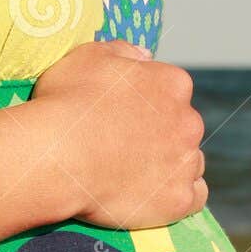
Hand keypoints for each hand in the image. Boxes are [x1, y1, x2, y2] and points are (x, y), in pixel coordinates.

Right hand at [31, 41, 206, 230]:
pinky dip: (178, 196)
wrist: (56, 156)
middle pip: (183, 128)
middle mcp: (189, 121)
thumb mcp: (88, 56)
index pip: (171, 92)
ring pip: (191, 163)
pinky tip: (158, 196)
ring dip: (173, 165)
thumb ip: (123, 51)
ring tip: (140, 174)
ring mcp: (186, 163)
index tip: (125, 116)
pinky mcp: (178, 200)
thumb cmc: (67, 103)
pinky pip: (194, 199)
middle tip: (127, 147)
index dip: (147, 104)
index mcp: (173, 84)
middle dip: (163, 135)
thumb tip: (145, 55)